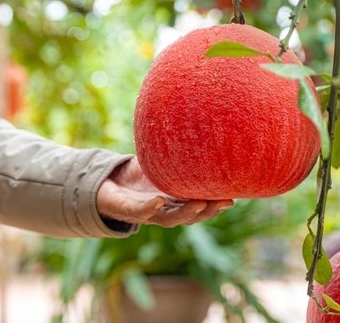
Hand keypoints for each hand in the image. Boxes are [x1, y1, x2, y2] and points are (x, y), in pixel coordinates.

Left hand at [96, 157, 233, 227]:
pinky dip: (149, 208)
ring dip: (185, 213)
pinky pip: (139, 211)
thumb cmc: (137, 171)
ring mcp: (146, 212)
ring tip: (200, 204)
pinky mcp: (126, 209)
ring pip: (169, 218)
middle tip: (225, 202)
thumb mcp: (159, 159)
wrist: (105, 180)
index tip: (233, 197)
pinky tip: (158, 201)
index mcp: (175, 200)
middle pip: (189, 215)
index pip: (199, 205)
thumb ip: (176, 149)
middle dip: (208, 211)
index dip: (215, 204)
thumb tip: (196, 121)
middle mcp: (164, 210)